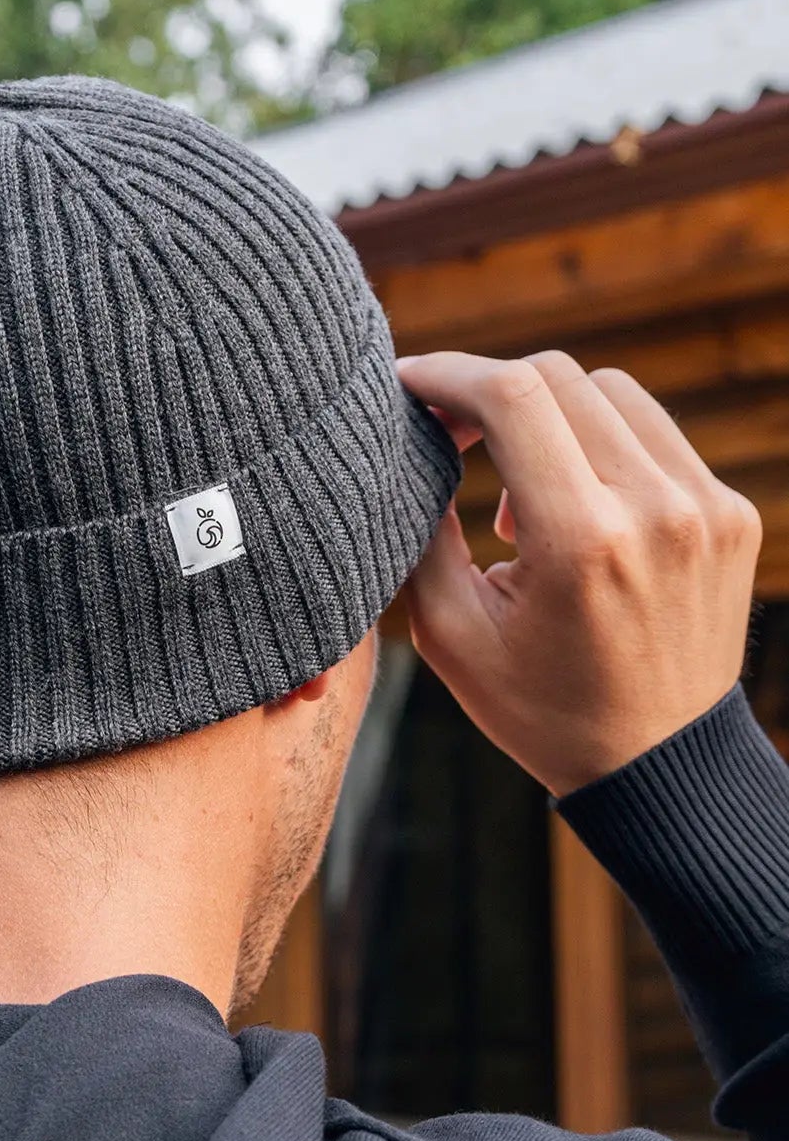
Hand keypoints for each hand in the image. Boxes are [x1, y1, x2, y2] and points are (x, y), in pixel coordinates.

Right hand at [395, 350, 761, 796]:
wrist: (660, 766)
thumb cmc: (541, 709)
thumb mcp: (451, 634)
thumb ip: (421, 533)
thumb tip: (410, 444)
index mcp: (582, 542)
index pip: (512, 397)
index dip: (448, 374)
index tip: (407, 383)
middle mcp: (656, 510)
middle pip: (560, 377)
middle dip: (489, 389)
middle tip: (448, 429)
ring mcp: (707, 507)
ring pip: (612, 392)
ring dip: (549, 413)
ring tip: (517, 485)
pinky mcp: (733, 513)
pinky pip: (655, 435)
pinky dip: (601, 445)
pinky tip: (575, 506)